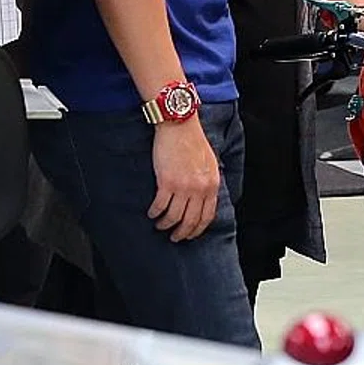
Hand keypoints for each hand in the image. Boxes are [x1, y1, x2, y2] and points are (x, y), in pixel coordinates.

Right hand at [149, 117, 220, 240]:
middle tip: (174, 237)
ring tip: (160, 226)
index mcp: (212, 185)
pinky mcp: (167, 182)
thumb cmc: (193, 142)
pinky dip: (155, 213)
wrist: (180, 126)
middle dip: (182, 233)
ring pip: (174, 217)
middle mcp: (199, 189)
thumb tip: (204, 200)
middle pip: (191, 220)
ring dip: (165, 225)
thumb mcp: (209, 165)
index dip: (197, 229)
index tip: (190, 235)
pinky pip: (160, 206)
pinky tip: (152, 213)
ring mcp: (183, 187)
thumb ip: (208, 183)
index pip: (207, 216)